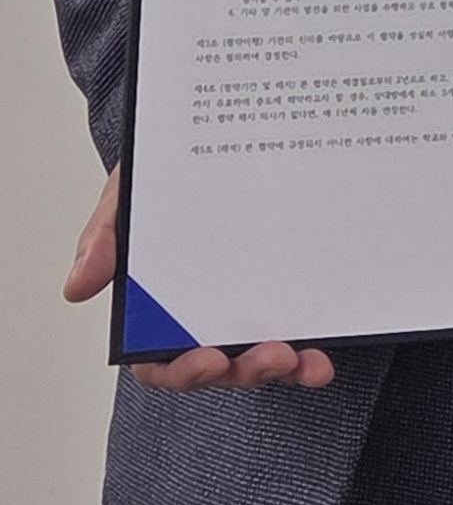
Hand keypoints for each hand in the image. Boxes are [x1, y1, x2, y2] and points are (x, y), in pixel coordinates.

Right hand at [65, 168, 334, 389]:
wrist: (219, 133)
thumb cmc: (166, 176)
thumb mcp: (129, 195)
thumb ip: (105, 238)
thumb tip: (76, 286)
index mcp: (159, 308)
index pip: (160, 359)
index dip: (182, 370)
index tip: (209, 360)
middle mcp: (205, 316)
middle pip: (219, 366)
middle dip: (244, 371)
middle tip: (272, 356)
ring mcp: (248, 308)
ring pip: (261, 358)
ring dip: (284, 369)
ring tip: (306, 361)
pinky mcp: (286, 294)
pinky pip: (300, 332)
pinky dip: (311, 353)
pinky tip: (323, 358)